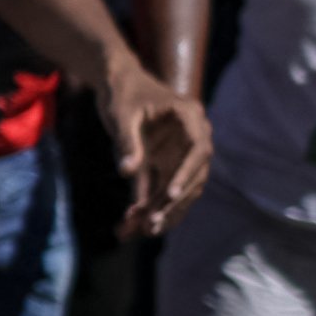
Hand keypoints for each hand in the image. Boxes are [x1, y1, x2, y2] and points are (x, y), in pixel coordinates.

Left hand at [106, 68, 211, 235]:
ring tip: (139, 232)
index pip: (198, 151)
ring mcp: (180, 153)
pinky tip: (132, 227)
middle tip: (151, 226)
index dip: (186, 174)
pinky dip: (148, 207)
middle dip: (172, 203)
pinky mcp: (166, 164)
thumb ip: (127, 141)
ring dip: (162, 211)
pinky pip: (161, 190)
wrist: (117, 83)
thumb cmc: (122, 92)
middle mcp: (192, 137)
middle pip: (192, 176)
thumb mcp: (121, 114)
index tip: (169, 194)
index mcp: (190, 118)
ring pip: (179, 189)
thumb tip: (127, 172)